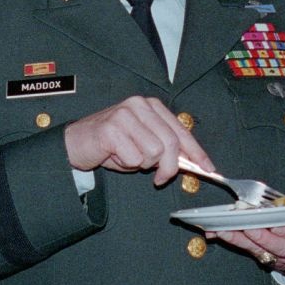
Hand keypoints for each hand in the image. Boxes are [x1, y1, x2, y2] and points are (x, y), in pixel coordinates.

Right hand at [63, 96, 212, 185]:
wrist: (75, 143)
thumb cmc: (112, 145)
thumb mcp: (143, 143)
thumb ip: (166, 148)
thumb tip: (192, 163)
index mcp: (151, 106)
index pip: (181, 131)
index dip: (197, 152)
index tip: (209, 169)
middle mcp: (140, 105)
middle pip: (171, 144)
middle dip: (169, 167)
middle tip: (159, 179)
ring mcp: (125, 114)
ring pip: (153, 153)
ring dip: (141, 164)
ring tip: (126, 156)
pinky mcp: (111, 128)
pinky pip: (133, 158)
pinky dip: (125, 164)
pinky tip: (114, 155)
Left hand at [213, 173, 284, 272]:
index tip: (276, 224)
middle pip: (282, 244)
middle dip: (264, 236)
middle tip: (249, 226)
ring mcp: (283, 255)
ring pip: (264, 249)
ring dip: (244, 239)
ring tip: (228, 228)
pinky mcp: (267, 257)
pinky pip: (249, 250)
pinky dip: (234, 241)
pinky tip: (220, 232)